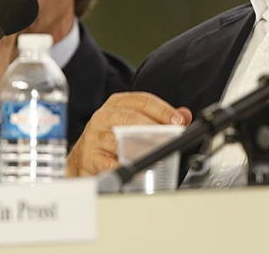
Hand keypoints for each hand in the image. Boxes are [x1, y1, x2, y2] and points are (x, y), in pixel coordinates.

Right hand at [65, 92, 192, 176]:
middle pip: (131, 118)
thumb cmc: (111, 137)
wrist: (83, 158)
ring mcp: (95, 137)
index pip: (142, 100)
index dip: (163, 110)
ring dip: (143, 147)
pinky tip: (141, 169)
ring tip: (159, 152)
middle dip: (154, 128)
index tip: (178, 121)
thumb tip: (184, 115)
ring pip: (121, 140)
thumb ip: (161, 117)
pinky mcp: (91, 158)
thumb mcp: (134, 121)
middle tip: (170, 137)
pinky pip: (112, 162)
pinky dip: (127, 165)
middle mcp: (103, 117)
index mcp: (117, 103)